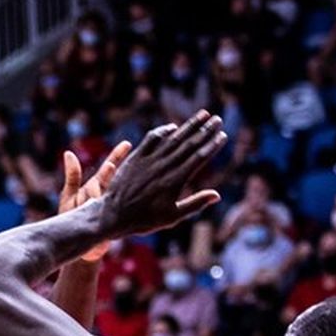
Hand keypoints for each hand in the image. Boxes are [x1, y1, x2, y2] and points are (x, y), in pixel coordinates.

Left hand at [59, 142, 131, 261]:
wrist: (76, 243)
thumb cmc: (72, 217)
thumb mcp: (69, 196)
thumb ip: (72, 176)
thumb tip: (68, 153)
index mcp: (98, 186)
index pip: (111, 167)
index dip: (119, 155)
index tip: (127, 144)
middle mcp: (109, 196)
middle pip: (118, 181)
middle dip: (116, 173)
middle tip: (112, 166)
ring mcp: (113, 210)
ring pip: (117, 198)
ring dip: (113, 192)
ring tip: (108, 188)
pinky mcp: (114, 224)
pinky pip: (119, 215)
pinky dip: (120, 210)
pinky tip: (128, 205)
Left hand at [100, 111, 226, 237]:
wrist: (112, 216)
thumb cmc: (144, 220)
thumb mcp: (172, 217)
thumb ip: (195, 204)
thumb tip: (216, 195)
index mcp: (175, 181)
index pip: (199, 158)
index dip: (212, 145)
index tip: (222, 135)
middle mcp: (164, 167)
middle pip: (189, 144)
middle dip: (205, 130)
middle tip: (217, 118)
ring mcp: (149, 160)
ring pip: (173, 138)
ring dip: (189, 126)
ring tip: (202, 114)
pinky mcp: (135, 158)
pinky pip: (151, 139)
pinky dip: (163, 131)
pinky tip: (172, 127)